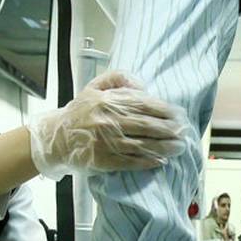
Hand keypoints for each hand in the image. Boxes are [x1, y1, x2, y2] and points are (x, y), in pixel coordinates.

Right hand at [28, 71, 186, 178]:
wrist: (57, 137)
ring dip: (163, 147)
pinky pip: (130, 161)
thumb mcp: (94, 87)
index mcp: (108, 101)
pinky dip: (147, 162)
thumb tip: (141, 85)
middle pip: (146, 125)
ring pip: (142, 144)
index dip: (163, 110)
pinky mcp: (104, 160)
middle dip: (169, 129)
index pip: (143, 104)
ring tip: (178, 147)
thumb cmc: (80, 111)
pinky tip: (160, 161)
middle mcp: (108, 121)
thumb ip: (117, 78)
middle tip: (183, 132)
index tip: (178, 114)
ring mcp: (107, 142)